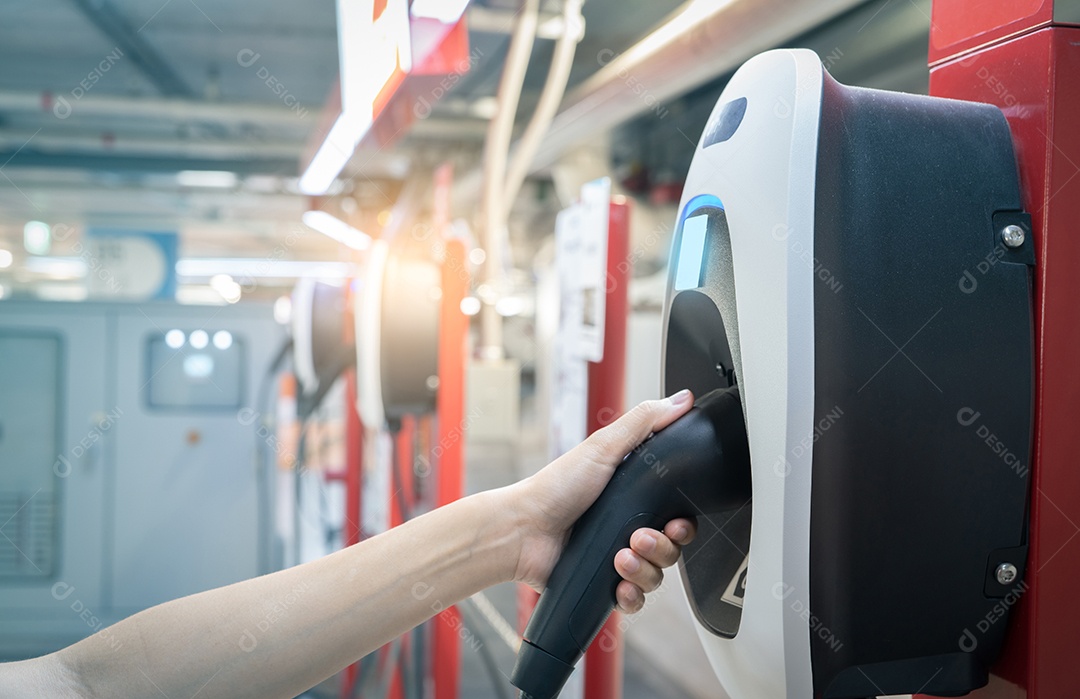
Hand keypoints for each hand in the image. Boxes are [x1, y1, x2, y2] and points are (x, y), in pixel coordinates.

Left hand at [508, 390, 698, 612]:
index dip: (683, 524)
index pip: (677, 517)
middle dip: (663, 547)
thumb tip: (681, 399)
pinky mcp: (604, 585)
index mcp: (634, 499)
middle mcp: (628, 530)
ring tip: (619, 558)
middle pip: (671, 549)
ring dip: (645, 570)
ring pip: (656, 576)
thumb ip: (645, 422)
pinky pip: (635, 600)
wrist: (521, 531)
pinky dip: (632, 595)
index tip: (677, 523)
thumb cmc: (555, 488)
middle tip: (639, 538)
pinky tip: (619, 585)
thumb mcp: (603, 447)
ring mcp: (617, 559)